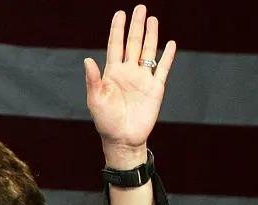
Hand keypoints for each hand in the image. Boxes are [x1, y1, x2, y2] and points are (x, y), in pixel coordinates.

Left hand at [83, 5, 176, 166]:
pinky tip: (170, 43)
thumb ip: (93, 79)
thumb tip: (87, 59)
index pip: (115, 46)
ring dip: (151, 35)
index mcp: (112, 73)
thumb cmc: (105, 121)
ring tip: (153, 19)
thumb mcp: (95, 99)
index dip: (117, 30)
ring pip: (148, 51)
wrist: (122, 138)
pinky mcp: (156, 88)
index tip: (119, 14)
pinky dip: (168, 56)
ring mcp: (142, 79)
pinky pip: (162, 68)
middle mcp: (128, 72)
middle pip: (133, 43)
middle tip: (140, 8)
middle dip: (136, 26)